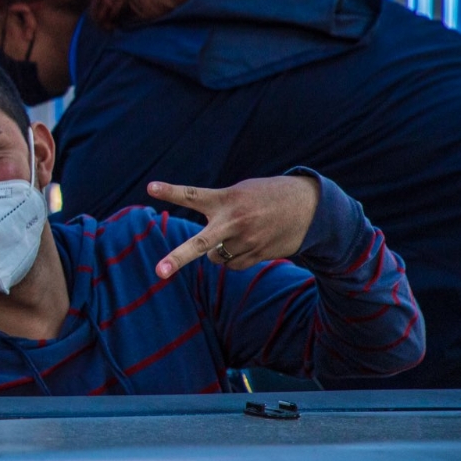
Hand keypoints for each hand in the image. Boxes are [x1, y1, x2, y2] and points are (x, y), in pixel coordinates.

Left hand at [150, 176, 320, 278]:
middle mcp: (233, 221)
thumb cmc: (266, 196)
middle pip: (200, 243)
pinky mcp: (258, 254)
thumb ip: (219, 211)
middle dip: (178, 258)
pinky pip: (233, 265)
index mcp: (226, 198)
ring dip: (219, 251)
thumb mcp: (241, 192)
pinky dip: (234, 258)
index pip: (192, 195)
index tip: (150, 187)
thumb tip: (208, 251)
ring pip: (215, 258)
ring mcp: (246, 240)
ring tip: (240, 233)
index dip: (170, 192)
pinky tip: (251, 243)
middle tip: (159, 272)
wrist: (310, 206)